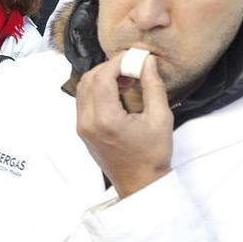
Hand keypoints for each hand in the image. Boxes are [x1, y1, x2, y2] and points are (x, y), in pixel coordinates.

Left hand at [76, 53, 173, 197]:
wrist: (139, 183)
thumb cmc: (152, 156)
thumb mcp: (161, 118)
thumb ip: (153, 86)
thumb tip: (147, 61)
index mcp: (106, 119)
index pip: (102, 77)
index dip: (118, 62)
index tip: (134, 58)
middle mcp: (87, 122)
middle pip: (89, 79)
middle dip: (109, 67)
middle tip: (132, 68)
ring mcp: (82, 127)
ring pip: (83, 88)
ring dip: (102, 77)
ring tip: (126, 80)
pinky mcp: (82, 130)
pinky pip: (83, 100)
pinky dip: (97, 90)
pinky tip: (117, 92)